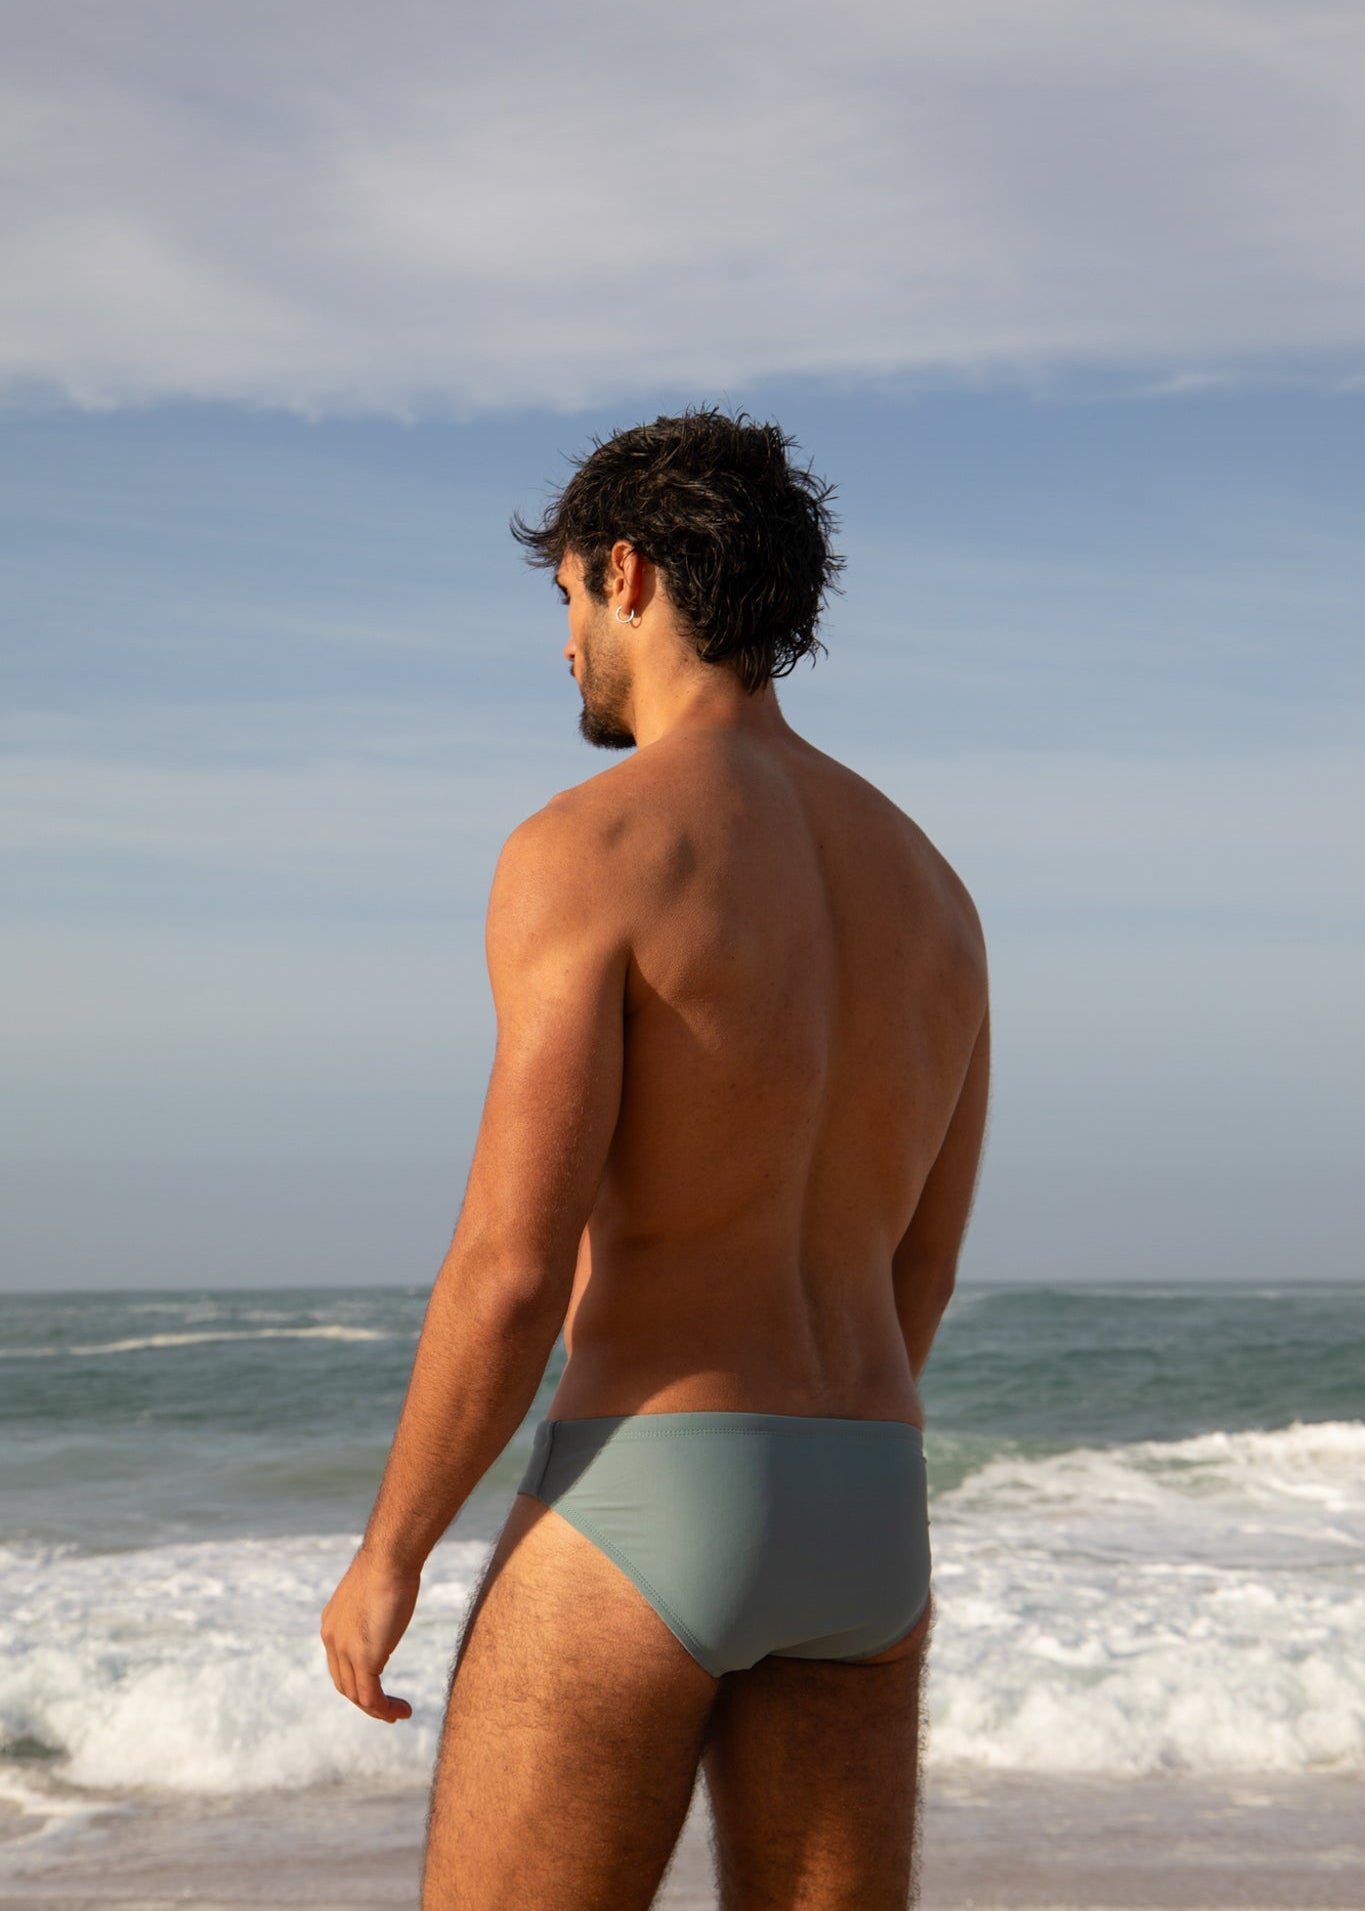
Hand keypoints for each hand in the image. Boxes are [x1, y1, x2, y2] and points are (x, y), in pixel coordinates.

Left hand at [320, 1547, 419, 1722]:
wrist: (390, 1558)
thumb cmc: (390, 1564)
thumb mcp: (374, 1590)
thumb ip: (373, 1607)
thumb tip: (387, 1608)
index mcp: (332, 1623)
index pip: (339, 1663)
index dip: (357, 1679)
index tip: (378, 1685)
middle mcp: (332, 1639)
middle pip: (344, 1683)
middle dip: (365, 1700)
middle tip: (386, 1708)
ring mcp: (345, 1651)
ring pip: (356, 1695)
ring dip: (377, 1710)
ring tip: (397, 1715)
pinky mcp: (364, 1659)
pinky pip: (370, 1697)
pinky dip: (384, 1709)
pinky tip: (401, 1711)